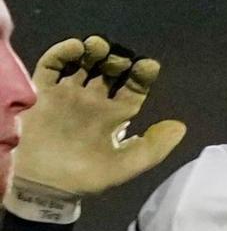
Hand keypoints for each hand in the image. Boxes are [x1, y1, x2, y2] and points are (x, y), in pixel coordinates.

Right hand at [5, 37, 186, 224]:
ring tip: (100, 46)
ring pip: (82, 65)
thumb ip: (155, 147)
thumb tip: (181, 126)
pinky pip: (52, 66)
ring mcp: (67, 95)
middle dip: (117, 60)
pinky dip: (63, 53)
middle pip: (108, 72)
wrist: (46, 184)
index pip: (133, 89)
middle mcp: (92, 102)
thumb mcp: (128, 165)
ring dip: (93, 52)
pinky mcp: (42, 92)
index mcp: (114, 116)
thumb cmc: (87, 176)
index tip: (149, 65)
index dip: (142, 76)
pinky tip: (77, 48)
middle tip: (120, 56)